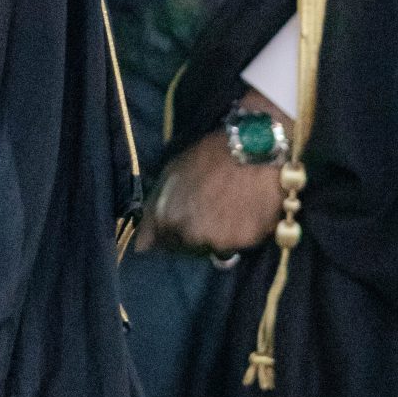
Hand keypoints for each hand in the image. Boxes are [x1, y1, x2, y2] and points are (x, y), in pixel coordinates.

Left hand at [135, 93, 291, 256]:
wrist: (255, 148)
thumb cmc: (210, 155)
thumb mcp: (172, 173)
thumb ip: (154, 207)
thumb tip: (142, 243)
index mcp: (167, 219)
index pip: (157, 244)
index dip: (166, 233)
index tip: (178, 221)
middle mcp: (190, 235)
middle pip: (187, 248)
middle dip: (192, 235)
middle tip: (207, 210)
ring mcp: (219, 241)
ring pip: (214, 248)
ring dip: (217, 235)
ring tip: (228, 209)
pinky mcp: (246, 242)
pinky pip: (239, 244)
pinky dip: (240, 232)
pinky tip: (245, 211)